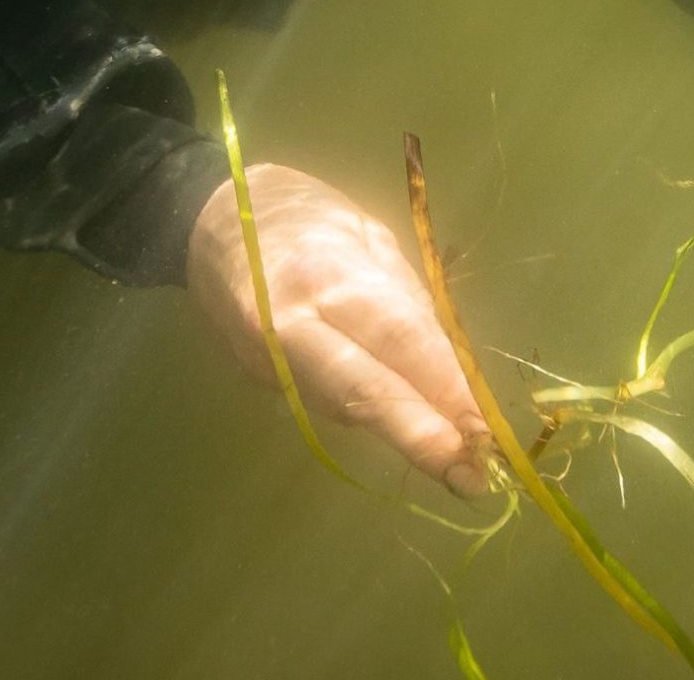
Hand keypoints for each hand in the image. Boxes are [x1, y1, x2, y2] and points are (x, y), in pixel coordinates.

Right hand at [188, 164, 490, 496]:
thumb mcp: (367, 234)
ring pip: (344, 408)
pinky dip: (366, 412)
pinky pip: (322, 401)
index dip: (444, 386)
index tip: (486, 426)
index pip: (398, 338)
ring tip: (454, 458)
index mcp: (328, 273)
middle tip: (471, 478)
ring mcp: (268, 360)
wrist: (207, 220)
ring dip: (400, 431)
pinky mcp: (258, 380)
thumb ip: (405, 298)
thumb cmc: (303, 215)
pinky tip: (400, 416)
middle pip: (363, 391)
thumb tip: (452, 369)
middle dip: (420, 437)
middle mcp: (292, 324)